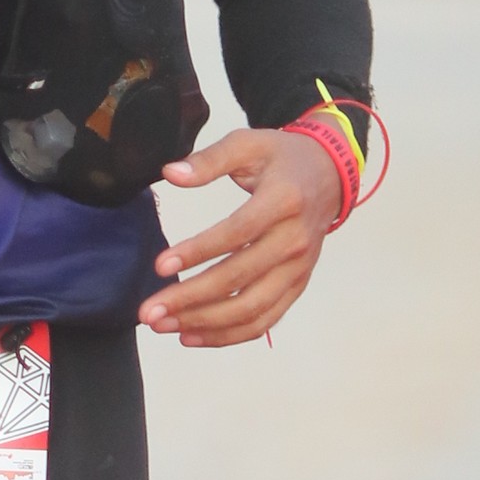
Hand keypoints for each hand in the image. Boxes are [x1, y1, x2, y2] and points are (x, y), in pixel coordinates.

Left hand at [140, 123, 344, 348]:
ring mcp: (298, 269)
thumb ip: (209, 160)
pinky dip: (229, 334)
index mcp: (283, 201)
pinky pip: (265, 320)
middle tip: (149, 310)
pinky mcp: (296, 286)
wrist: (329, 176)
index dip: (197, 252)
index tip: (160, 266)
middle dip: (190, 299)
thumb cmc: (282, 160)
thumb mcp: (248, 144)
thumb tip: (170, 174)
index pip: (236, 234)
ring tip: (164, 325)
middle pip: (240, 278)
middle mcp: (294, 241)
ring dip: (205, 323)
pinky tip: (192, 335)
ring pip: (251, 308)